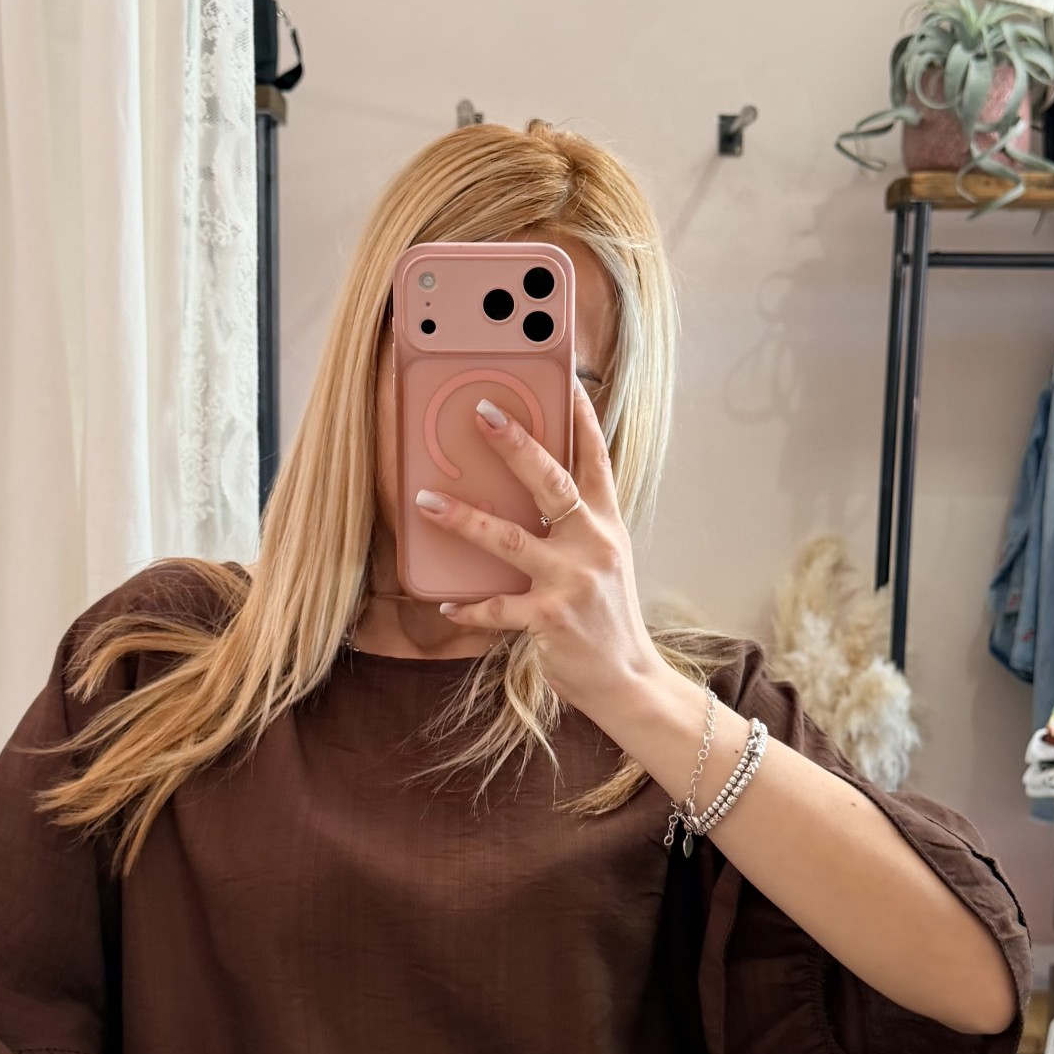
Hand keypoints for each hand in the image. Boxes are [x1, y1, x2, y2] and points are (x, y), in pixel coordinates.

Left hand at [415, 376, 661, 723]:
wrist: (626, 678)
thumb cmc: (606, 618)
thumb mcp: (604, 561)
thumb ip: (575, 527)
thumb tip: (530, 496)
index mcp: (606, 524)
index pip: (595, 458)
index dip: (579, 415)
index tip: (564, 374)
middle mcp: (592, 544)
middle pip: (550, 481)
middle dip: (515, 443)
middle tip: (481, 412)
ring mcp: (571, 580)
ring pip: (508, 538)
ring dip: (463, 518)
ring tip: (426, 502)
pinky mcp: (549, 618)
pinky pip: (496, 607)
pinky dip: (468, 608)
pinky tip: (446, 604)